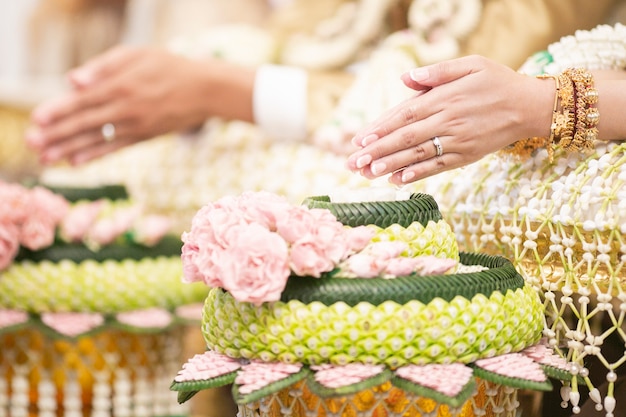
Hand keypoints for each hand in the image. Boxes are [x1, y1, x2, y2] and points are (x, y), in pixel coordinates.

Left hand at [26, 46, 253, 164]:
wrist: (205, 90)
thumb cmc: (168, 66)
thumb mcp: (137, 54)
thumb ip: (104, 66)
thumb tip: (73, 81)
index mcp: (121, 85)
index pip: (83, 100)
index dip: (59, 110)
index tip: (37, 120)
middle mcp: (126, 109)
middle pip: (85, 123)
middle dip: (57, 134)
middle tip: (33, 144)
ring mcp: (135, 126)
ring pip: (97, 139)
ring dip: (69, 149)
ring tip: (46, 159)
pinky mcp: (144, 136)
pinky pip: (116, 147)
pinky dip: (96, 154)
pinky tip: (76, 161)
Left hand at [345, 55, 553, 184]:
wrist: (531, 106)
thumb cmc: (498, 81)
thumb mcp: (471, 65)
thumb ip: (437, 72)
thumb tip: (405, 79)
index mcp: (445, 98)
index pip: (404, 115)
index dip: (380, 128)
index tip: (358, 139)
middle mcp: (448, 121)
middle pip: (405, 138)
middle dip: (376, 151)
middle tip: (352, 161)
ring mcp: (458, 141)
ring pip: (418, 154)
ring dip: (390, 165)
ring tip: (367, 173)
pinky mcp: (466, 156)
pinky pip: (437, 166)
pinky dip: (417, 174)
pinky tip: (397, 180)